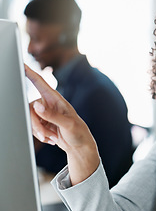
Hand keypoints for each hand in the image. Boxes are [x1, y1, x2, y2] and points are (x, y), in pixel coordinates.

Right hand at [25, 64, 99, 184]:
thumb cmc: (78, 132)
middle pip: (30, 108)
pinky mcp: (42, 122)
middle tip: (47, 135)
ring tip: (53, 137)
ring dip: (39, 132)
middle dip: (35, 124)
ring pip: (30, 119)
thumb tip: (37, 106)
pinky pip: (32, 127)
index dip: (30, 73)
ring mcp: (44, 113)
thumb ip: (52, 115)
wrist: (79, 146)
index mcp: (56, 99)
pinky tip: (52, 138)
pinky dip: (40, 135)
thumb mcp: (68, 124)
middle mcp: (49, 104)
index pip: (40, 83)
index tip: (21, 64)